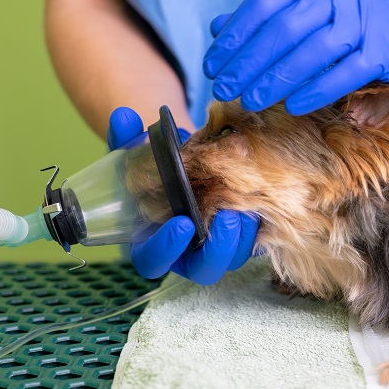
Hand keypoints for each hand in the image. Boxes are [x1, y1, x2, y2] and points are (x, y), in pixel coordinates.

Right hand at [108, 107, 259, 283]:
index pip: (152, 262)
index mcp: (153, 241)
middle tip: (227, 217)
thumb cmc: (158, 166)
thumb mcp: (137, 153)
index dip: (165, 249)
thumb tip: (125, 117)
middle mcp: (187, 253)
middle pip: (203, 270)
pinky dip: (260, 224)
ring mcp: (218, 248)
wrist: (192, 162)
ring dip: (243, 235)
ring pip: (234, 258)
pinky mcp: (245, 238)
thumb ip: (127, 138)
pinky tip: (263, 198)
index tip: (183, 222)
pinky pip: (256, 242)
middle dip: (217, 248)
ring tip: (247, 203)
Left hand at [203, 0, 388, 114]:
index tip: (213, 66)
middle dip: (249, 64)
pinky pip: (345, 73)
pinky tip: (293, 106)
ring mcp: (361, 21)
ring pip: (312, 52)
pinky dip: (317, 90)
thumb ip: (264, 17)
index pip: (263, 5)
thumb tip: (217, 28)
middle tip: (225, 90)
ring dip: (277, 81)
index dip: (234, 38)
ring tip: (252, 102)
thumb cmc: (348, 17)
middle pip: (283, 30)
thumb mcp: (307, 8)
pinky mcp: (382, 50)